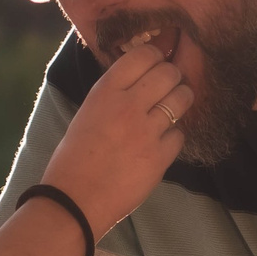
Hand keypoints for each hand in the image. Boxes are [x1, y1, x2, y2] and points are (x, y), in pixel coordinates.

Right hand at [41, 37, 191, 232]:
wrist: (73, 200)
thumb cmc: (74, 158)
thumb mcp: (88, 113)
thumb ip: (114, 95)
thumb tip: (141, 81)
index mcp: (105, 92)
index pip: (143, 55)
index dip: (156, 57)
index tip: (156, 65)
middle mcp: (128, 106)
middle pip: (169, 72)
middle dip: (173, 77)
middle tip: (168, 88)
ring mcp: (146, 132)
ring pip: (182, 99)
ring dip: (181, 101)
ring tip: (172, 111)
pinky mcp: (159, 157)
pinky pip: (180, 135)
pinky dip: (174, 137)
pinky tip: (161, 144)